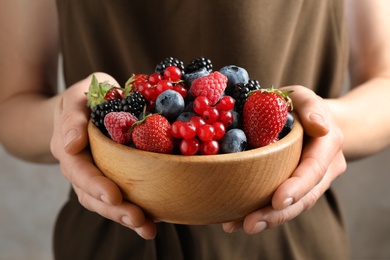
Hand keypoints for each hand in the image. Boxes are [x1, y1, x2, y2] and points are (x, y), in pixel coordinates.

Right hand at [50, 73, 155, 238]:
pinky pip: (118, 198)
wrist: (83, 108)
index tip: (114, 195)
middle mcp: (79, 168)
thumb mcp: (76, 98)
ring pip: (104, 203)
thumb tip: (71, 144)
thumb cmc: (85, 98)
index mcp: (68, 148)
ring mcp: (93, 176)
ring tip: (148, 228)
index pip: (79, 170)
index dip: (95, 184)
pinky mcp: (110, 179)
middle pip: (91, 195)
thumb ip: (72, 117)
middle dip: (114, 209)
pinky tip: (153, 218)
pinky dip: (133, 209)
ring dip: (125, 216)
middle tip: (138, 219)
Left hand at [222, 85, 346, 233]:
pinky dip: (262, 214)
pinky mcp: (296, 188)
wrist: (315, 120)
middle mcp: (324, 169)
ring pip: (293, 207)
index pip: (313, 170)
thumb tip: (319, 126)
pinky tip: (237, 221)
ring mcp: (312, 182)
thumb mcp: (304, 97)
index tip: (277, 200)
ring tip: (236, 226)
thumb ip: (311, 106)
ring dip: (266, 220)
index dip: (297, 186)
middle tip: (249, 224)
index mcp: (327, 146)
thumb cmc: (302, 106)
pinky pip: (283, 204)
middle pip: (303, 198)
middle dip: (276, 214)